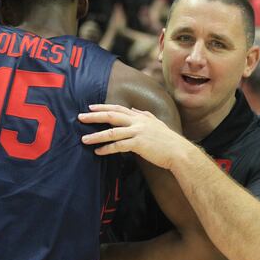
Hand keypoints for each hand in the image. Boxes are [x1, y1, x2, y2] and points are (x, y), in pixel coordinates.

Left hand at [78, 104, 195, 170]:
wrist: (179, 152)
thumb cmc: (168, 140)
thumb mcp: (157, 123)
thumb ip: (144, 115)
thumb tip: (134, 109)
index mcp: (140, 116)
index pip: (118, 108)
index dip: (103, 107)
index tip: (90, 107)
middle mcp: (138, 121)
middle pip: (112, 115)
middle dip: (94, 116)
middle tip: (80, 117)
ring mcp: (138, 132)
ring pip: (112, 132)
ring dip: (96, 135)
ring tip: (83, 139)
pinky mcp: (138, 144)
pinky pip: (118, 146)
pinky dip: (107, 149)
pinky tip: (98, 152)